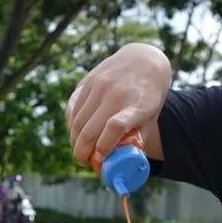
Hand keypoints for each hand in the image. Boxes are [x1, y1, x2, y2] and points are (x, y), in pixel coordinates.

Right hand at [66, 43, 171, 165]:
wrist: (144, 61)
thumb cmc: (149, 96)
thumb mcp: (150, 117)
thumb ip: (135, 136)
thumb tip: (116, 161)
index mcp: (136, 105)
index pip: (115, 126)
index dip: (104, 146)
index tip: (100, 159)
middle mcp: (116, 93)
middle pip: (90, 129)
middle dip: (82, 152)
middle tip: (84, 162)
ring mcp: (100, 85)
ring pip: (77, 121)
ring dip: (75, 141)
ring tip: (79, 151)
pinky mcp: (88, 81)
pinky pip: (72, 108)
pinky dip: (71, 125)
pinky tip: (75, 133)